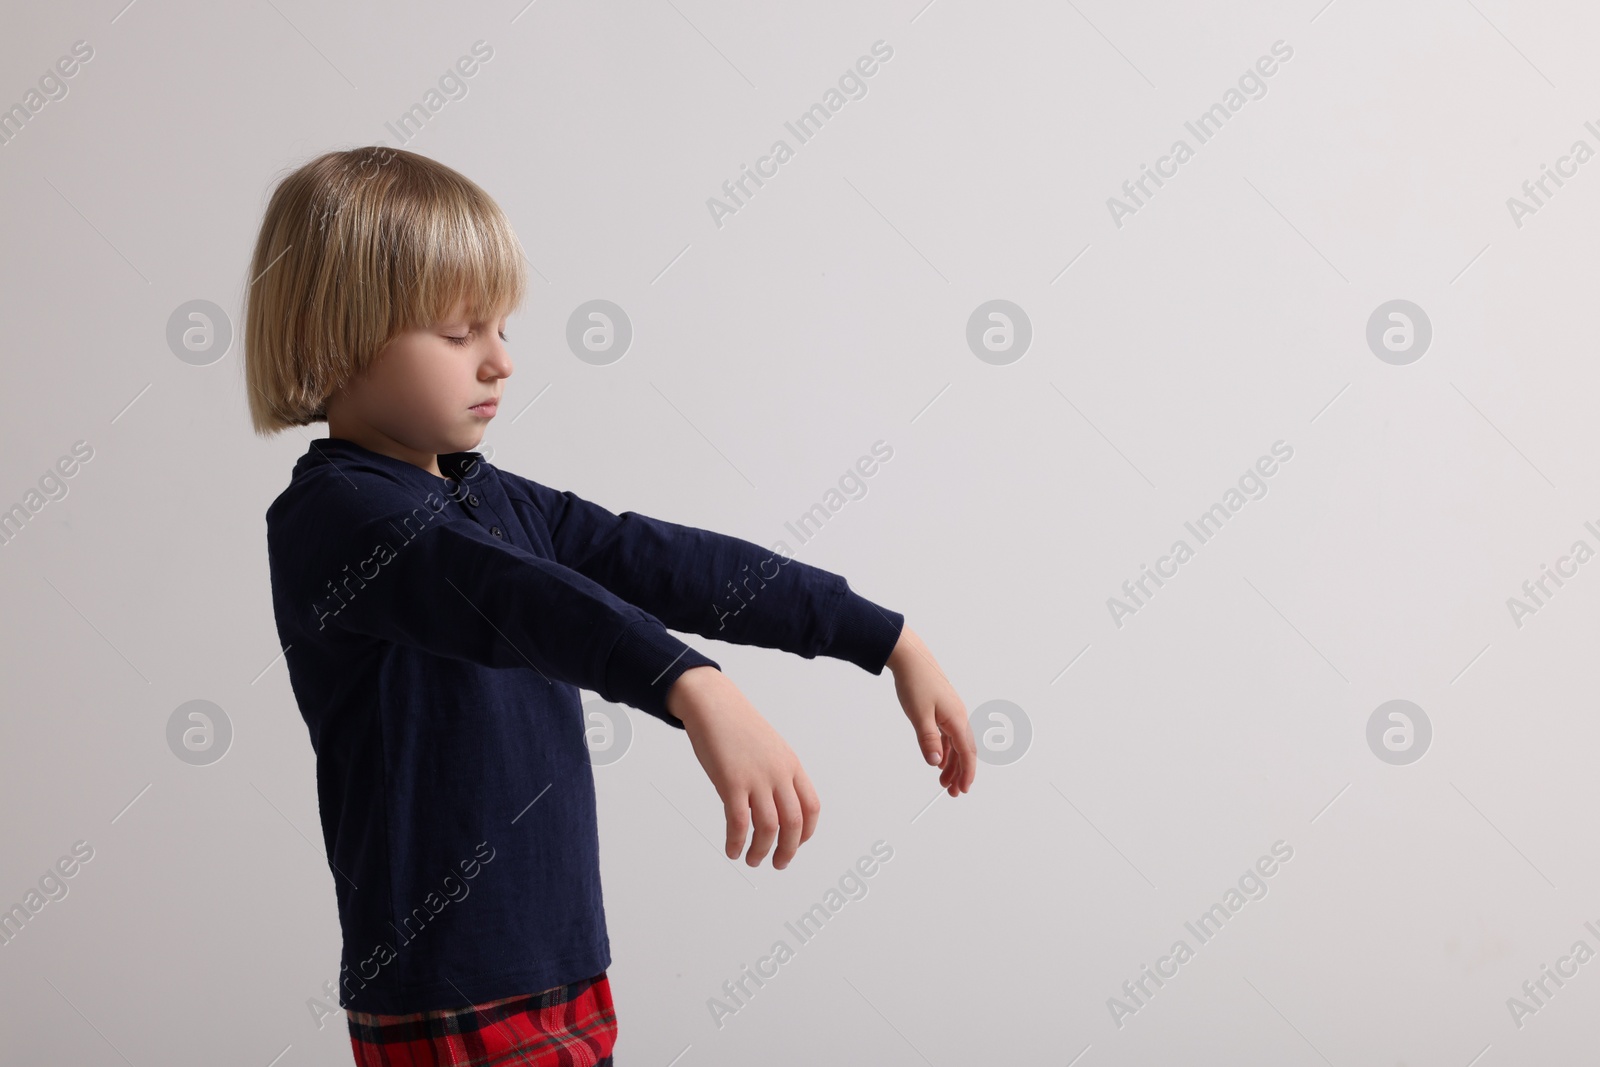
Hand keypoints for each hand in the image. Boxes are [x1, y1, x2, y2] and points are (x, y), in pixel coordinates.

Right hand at [665, 666, 818, 869]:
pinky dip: (737, 842)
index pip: (811, 807)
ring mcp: (756, 778)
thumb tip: (774, 804)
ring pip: (768, 827)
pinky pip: (739, 822)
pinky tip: (732, 850)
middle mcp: (778, 773)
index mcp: (791, 765)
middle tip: (778, 864)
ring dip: (761, 851)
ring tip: (752, 860)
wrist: (714, 704)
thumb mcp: (769, 748)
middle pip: (794, 823)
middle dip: (787, 850)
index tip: (794, 845)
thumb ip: (777, 774)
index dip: (806, 833)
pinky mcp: (731, 782)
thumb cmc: (737, 726)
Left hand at [886, 625, 974, 796]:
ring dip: (952, 763)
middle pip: (965, 751)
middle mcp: (958, 716)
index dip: (967, 773)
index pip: (967, 753)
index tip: (963, 789)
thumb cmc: (915, 682)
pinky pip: (949, 735)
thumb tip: (936, 763)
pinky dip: (946, 750)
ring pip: (956, 744)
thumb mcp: (919, 715)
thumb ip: (928, 740)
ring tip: (943, 781)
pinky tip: (939, 759)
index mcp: (956, 719)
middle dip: (961, 773)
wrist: (911, 657)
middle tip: (953, 792)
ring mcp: (952, 712)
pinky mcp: (943, 709)